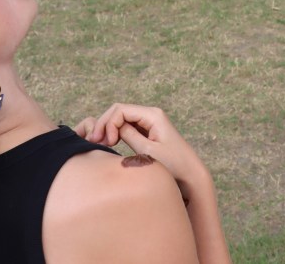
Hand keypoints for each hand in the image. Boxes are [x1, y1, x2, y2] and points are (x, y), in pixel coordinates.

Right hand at [76, 103, 210, 201]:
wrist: (191, 175)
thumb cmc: (173, 165)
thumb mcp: (148, 151)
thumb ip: (129, 136)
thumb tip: (113, 127)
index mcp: (153, 115)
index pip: (120, 110)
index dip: (108, 123)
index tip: (106, 143)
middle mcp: (150, 115)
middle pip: (119, 111)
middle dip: (105, 124)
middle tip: (94, 141)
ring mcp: (149, 123)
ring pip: (121, 118)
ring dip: (109, 128)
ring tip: (99, 143)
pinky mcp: (148, 132)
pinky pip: (127, 127)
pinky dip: (116, 133)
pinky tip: (109, 143)